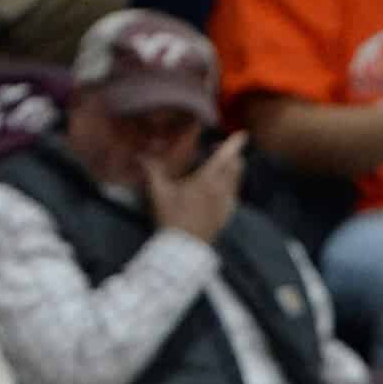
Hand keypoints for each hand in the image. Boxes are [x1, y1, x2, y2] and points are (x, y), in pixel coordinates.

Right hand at [147, 130, 247, 245]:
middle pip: (237, 166)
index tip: (242, 134)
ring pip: (237, 180)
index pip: (226, 157)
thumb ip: (152, 170)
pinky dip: (231, 186)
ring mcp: (226, 204)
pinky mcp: (227, 216)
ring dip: (232, 169)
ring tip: (219, 167)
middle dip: (232, 154)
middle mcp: (221, 190)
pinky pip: (234, 195)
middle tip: (219, 150)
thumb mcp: (159, 192)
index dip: (235, 144)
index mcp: (207, 180)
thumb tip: (140, 155)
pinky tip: (219, 189)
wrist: (183, 249)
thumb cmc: (171, 218)